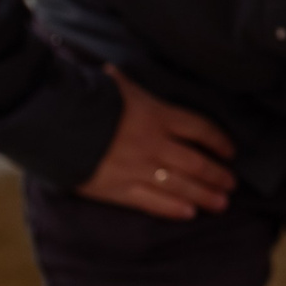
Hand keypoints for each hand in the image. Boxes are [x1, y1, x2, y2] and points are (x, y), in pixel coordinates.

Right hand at [77, 65, 237, 219]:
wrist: (54, 123)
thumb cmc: (84, 98)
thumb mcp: (113, 84)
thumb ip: (124, 84)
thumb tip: (114, 72)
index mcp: (158, 115)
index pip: (200, 129)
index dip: (219, 141)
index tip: (230, 152)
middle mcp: (155, 144)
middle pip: (197, 162)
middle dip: (218, 175)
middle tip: (232, 184)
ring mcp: (139, 168)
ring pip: (181, 186)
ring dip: (205, 196)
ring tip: (221, 204)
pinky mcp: (119, 189)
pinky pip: (152, 202)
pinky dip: (173, 208)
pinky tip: (189, 213)